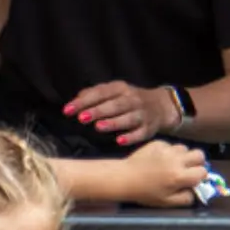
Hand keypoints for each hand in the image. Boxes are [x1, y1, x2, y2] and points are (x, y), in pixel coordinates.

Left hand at [63, 82, 179, 146]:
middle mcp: (133, 99)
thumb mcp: (115, 91)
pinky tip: (119, 141)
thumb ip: (96, 94)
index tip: (67, 110)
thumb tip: (77, 98)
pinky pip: (140, 133)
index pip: (101, 93)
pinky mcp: (149, 129)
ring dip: (113, 122)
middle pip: (115, 105)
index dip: (84, 101)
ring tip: (98, 127)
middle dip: (98, 111)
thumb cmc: (130, 100)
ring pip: (128, 118)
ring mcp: (142, 114)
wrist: (162, 106)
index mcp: (121, 88)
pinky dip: (131, 137)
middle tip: (81, 118)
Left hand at [118, 141, 208, 207]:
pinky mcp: (158, 142)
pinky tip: (160, 159)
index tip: (194, 179)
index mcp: (180, 176)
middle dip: (197, 162)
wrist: (125, 177)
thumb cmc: (146, 193)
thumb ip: (186, 198)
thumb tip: (196, 191)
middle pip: (199, 154)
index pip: (203, 171)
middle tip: (189, 168)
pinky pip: (171, 145)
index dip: (200, 176)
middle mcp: (176, 160)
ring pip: (185, 148)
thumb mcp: (167, 202)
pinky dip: (169, 151)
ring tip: (173, 163)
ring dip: (183, 155)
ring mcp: (167, 149)